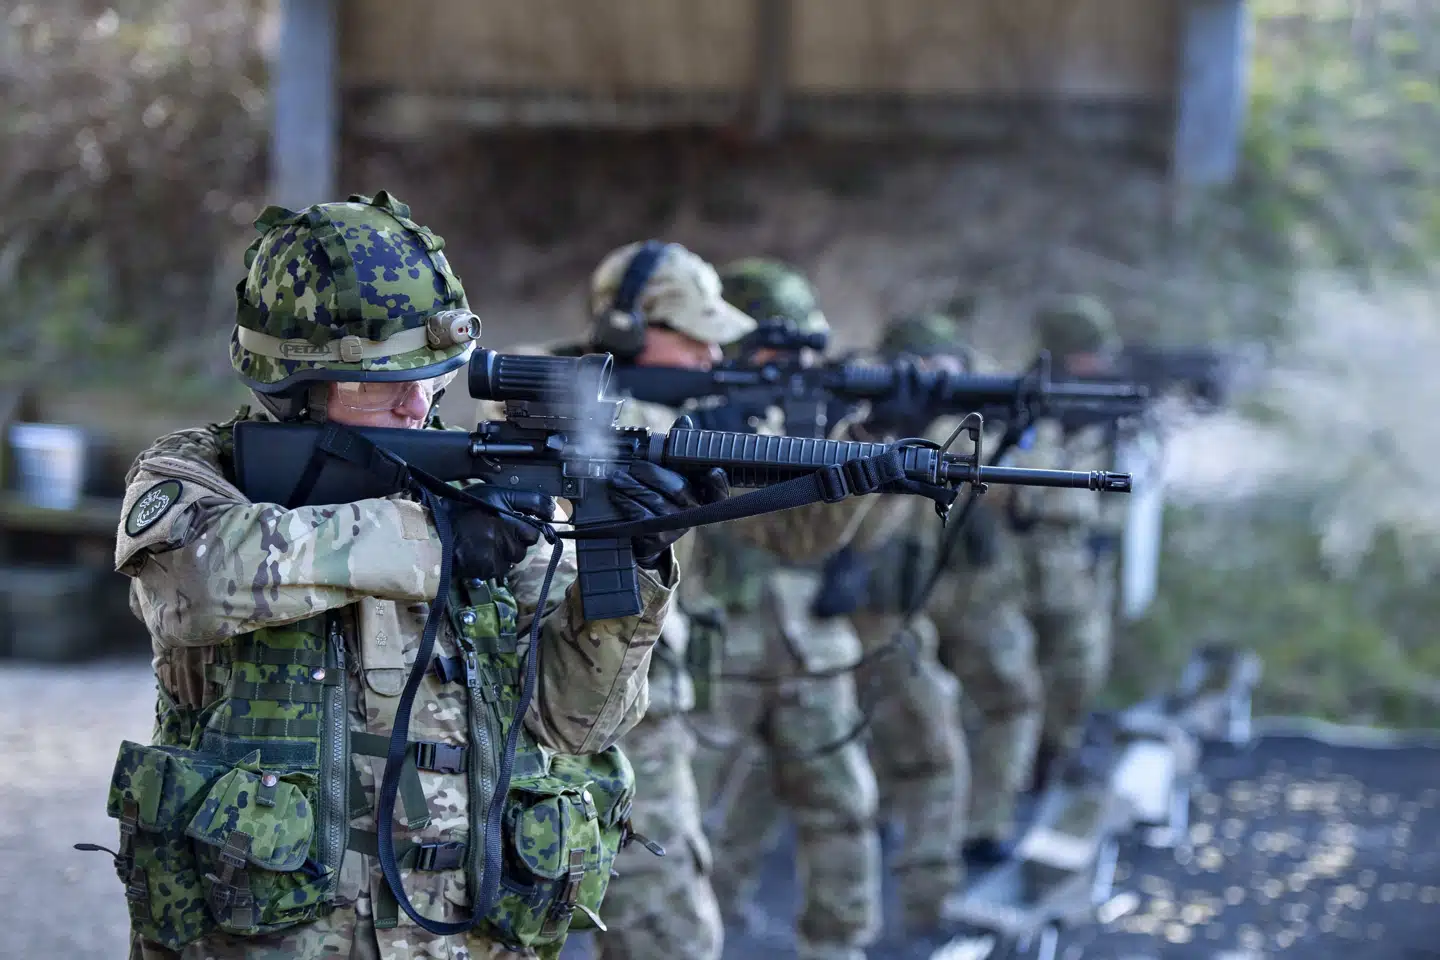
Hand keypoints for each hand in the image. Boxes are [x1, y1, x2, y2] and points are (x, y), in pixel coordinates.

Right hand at [448, 488, 554, 581]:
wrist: (432, 538)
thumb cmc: (455, 515)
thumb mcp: (482, 495)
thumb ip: (510, 499)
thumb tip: (541, 506)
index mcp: (500, 500)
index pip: (537, 501)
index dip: (545, 509)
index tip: (546, 514)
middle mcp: (504, 521)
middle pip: (532, 534)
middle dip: (522, 535)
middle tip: (504, 533)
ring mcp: (499, 544)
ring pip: (520, 552)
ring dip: (509, 550)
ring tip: (489, 544)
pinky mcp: (493, 564)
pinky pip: (505, 566)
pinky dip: (497, 563)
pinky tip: (482, 555)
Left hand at [607, 461, 728, 568]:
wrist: (645, 536)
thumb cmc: (660, 497)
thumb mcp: (671, 474)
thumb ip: (678, 449)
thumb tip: (685, 423)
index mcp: (701, 495)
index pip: (719, 491)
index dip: (718, 482)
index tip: (713, 471)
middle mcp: (693, 512)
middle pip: (678, 488)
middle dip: (652, 473)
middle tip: (634, 466)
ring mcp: (677, 526)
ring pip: (655, 500)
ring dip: (632, 486)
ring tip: (617, 478)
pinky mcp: (658, 537)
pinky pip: (641, 515)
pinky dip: (626, 501)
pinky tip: (617, 494)